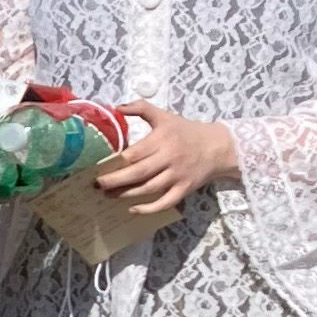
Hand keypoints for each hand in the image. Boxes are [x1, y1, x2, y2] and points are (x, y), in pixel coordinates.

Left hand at [94, 105, 236, 214]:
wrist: (218, 146)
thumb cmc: (186, 131)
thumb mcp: (164, 116)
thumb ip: (141, 108)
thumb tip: (117, 106)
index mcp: (162, 139)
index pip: (135, 153)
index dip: (115, 161)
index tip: (98, 166)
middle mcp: (169, 158)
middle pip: (138, 172)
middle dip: (115, 181)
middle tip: (97, 185)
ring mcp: (178, 175)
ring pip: (149, 188)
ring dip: (127, 194)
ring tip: (108, 196)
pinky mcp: (185, 189)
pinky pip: (166, 202)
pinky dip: (149, 209)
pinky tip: (133, 209)